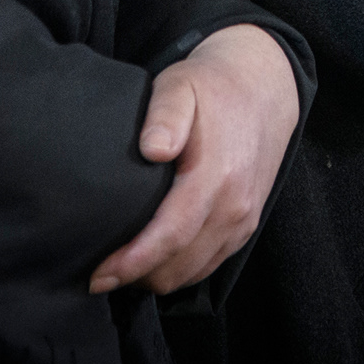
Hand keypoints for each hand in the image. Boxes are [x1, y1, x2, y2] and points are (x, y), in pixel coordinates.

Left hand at [89, 24, 298, 295]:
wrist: (265, 88)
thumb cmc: (213, 88)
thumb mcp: (180, 86)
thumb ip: (165, 115)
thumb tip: (154, 149)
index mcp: (215, 175)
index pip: (170, 236)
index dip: (132, 262)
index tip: (98, 275)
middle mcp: (234, 206)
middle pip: (178, 266)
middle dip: (135, 277)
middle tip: (100, 272)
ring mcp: (243, 220)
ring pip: (192, 272)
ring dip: (156, 277)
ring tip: (123, 266)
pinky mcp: (246, 225)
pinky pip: (209, 264)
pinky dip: (179, 270)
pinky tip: (155, 258)